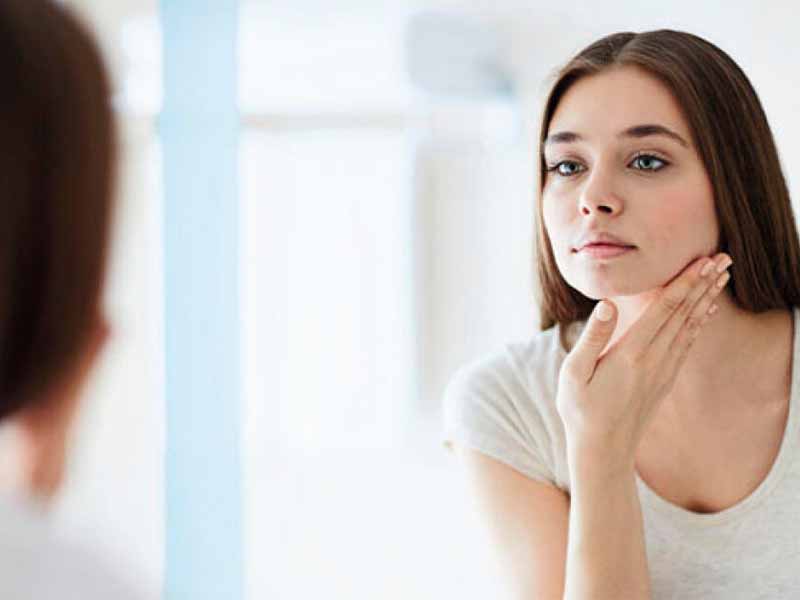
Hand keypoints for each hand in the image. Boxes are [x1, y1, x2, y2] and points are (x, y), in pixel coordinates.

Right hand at [556, 252, 732, 472]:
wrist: (603, 451)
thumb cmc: (581, 411)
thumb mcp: (574, 373)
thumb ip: (592, 337)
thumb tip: (607, 304)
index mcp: (631, 354)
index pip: (664, 310)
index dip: (684, 283)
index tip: (701, 261)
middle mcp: (654, 360)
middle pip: (684, 314)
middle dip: (703, 284)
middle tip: (723, 258)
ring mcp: (662, 371)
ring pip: (690, 328)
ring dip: (706, 300)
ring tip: (721, 278)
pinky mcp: (664, 380)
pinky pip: (687, 345)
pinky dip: (699, 324)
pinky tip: (705, 312)